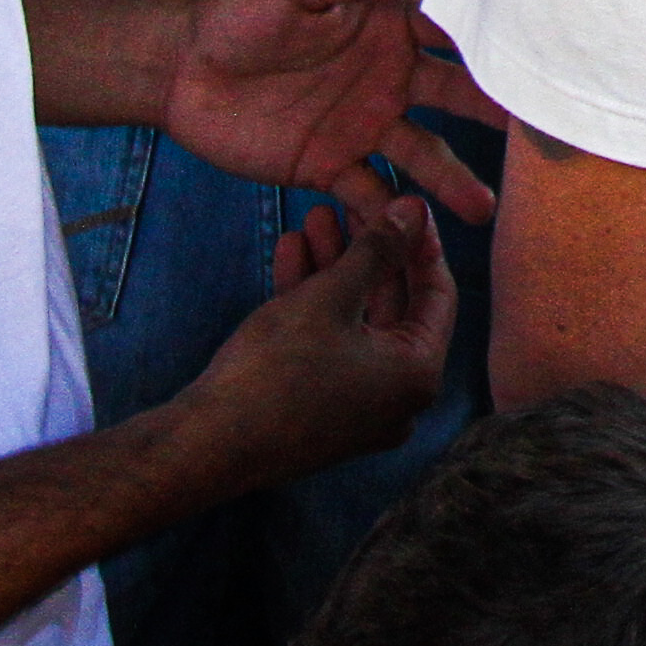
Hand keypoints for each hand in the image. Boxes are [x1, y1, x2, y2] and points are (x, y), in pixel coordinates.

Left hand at [160, 0, 503, 214]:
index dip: (488, 45)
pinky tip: (414, 233)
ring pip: (421, 155)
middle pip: (452, 97)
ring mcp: (361, 125)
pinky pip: (368, 193)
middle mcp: (386, 76)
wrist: (179, 70)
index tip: (529, 58)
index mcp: (383, 26)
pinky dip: (391, 215)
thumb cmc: (233, 14)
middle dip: (492, 116)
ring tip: (483, 208)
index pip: (448, 33)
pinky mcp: (328, 166)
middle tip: (536, 136)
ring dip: (451, 181)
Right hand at [174, 192, 464, 484]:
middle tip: (347, 204)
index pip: (437, 293)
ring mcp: (359, 411)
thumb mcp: (331, 296)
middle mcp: (398, 399)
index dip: (419, 241)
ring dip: (335, 270)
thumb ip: (378, 249)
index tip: (403, 202)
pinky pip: (331, 346)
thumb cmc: (277, 369)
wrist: (208, 443)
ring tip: (312, 218)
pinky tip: (290, 254)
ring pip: (356, 322)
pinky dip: (314, 305)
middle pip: (391, 306)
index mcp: (418, 375)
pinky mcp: (321, 412)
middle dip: (366, 251)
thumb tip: (415, 209)